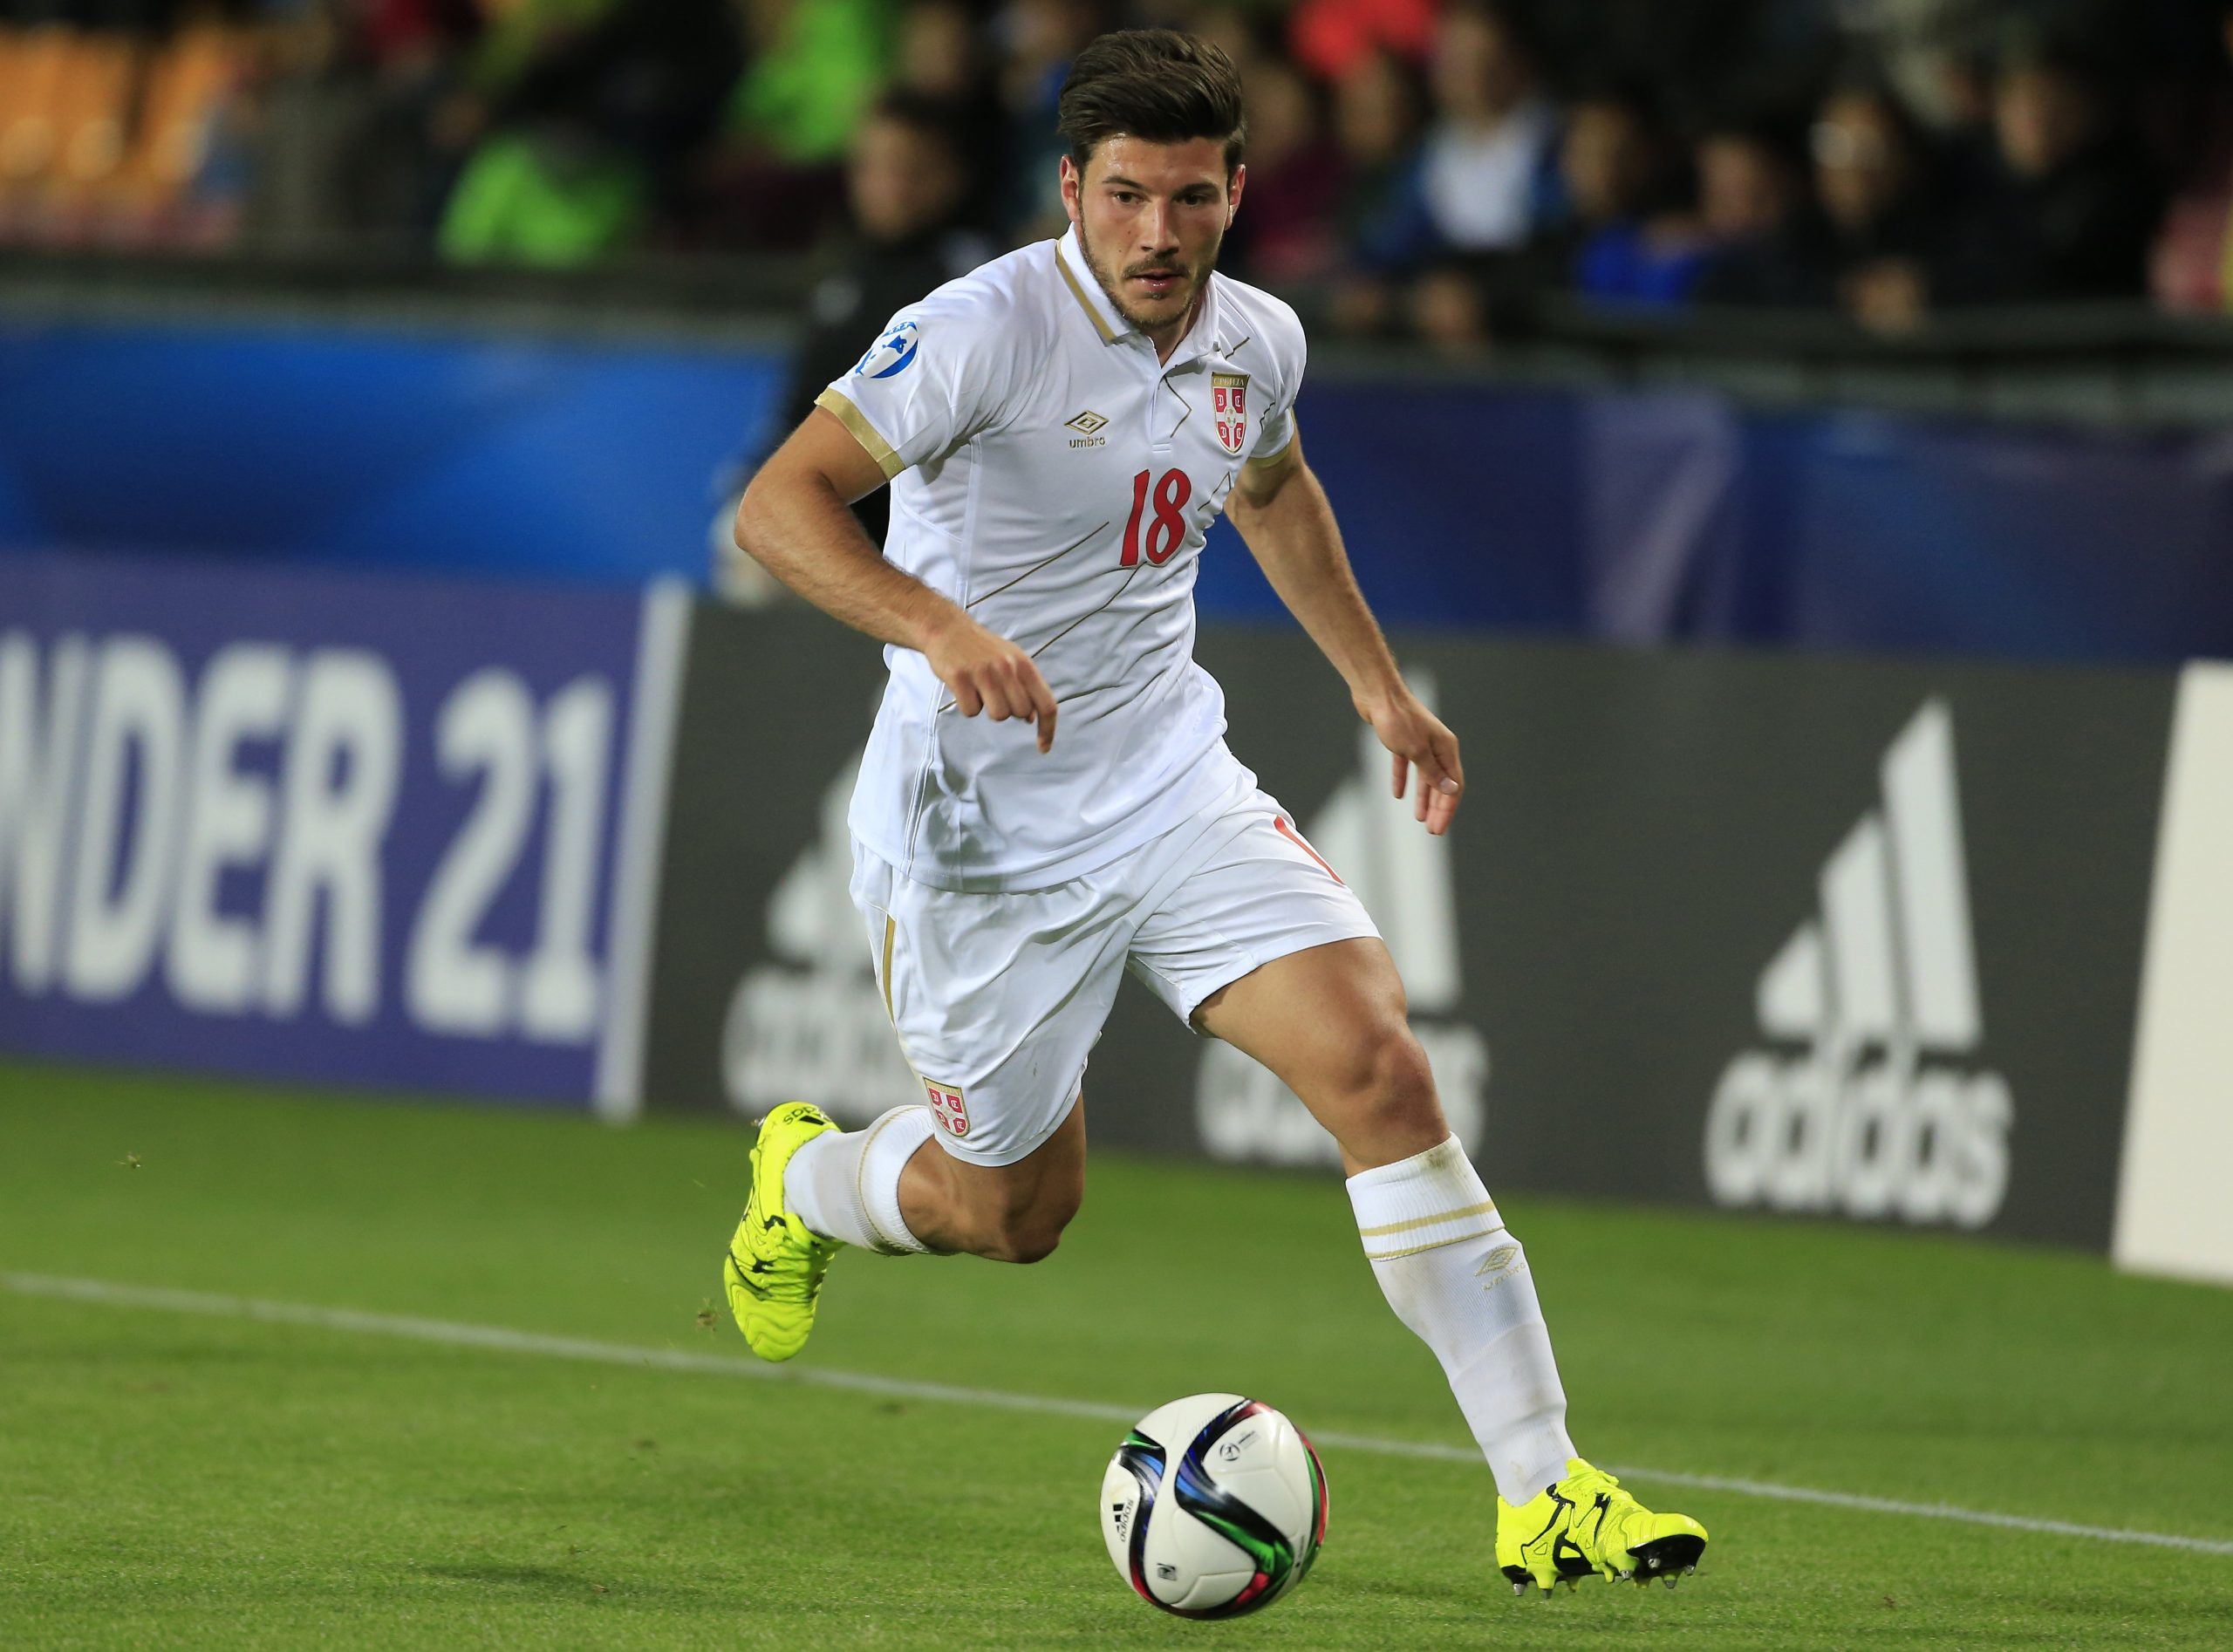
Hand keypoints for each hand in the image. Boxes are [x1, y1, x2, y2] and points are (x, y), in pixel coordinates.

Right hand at [921, 610, 1057, 751]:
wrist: (947, 628)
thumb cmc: (981, 648)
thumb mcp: (1011, 660)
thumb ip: (1025, 687)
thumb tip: (1032, 717)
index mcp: (1024, 664)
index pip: (1046, 704)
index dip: (1047, 729)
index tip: (1043, 747)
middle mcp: (1007, 667)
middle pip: (1020, 712)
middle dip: (1008, 710)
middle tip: (993, 694)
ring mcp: (983, 672)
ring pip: (998, 715)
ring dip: (987, 709)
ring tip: (978, 690)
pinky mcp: (960, 677)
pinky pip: (971, 711)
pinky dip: (966, 706)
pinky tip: (963, 688)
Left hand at [1359, 686, 1462, 834]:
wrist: (1377, 693)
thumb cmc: (1398, 719)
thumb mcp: (1416, 751)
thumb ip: (1433, 772)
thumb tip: (1451, 790)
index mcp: (1446, 748)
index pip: (1453, 785)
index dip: (1447, 808)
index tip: (1439, 828)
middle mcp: (1437, 746)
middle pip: (1441, 782)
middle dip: (1437, 807)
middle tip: (1432, 830)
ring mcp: (1419, 743)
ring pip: (1424, 776)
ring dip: (1423, 798)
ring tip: (1420, 818)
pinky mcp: (1402, 740)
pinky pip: (1406, 766)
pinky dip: (1403, 780)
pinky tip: (1398, 795)